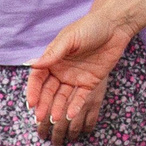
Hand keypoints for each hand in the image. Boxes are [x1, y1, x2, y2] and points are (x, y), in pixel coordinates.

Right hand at [27, 11, 128, 145]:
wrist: (115, 26)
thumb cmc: (90, 27)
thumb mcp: (69, 39)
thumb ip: (52, 54)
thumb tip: (30, 64)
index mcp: (52, 59)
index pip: (38, 78)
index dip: (33, 91)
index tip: (31, 103)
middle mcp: (61, 70)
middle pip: (48, 91)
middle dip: (43, 104)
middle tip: (39, 118)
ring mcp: (75, 78)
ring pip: (63, 97)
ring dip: (57, 108)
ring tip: (54, 119)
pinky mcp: (90, 83)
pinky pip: (80, 97)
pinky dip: (75, 106)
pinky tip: (70, 115)